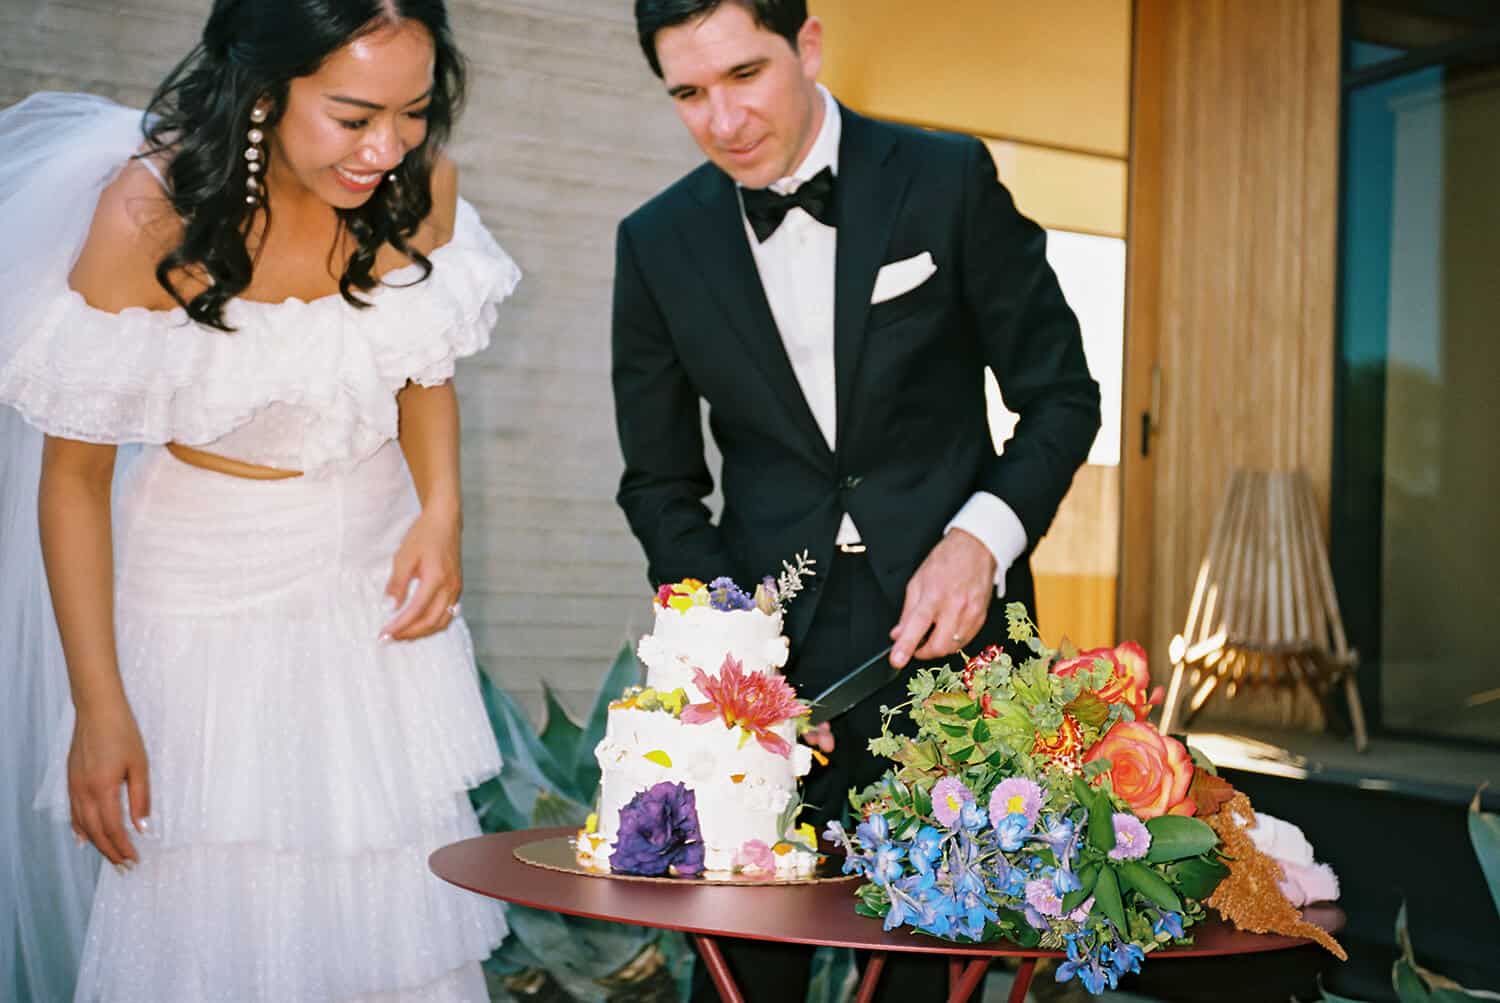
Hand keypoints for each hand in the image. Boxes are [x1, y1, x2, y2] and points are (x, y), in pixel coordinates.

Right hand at [68, 706, 148, 866]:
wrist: (97, 711)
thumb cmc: (123, 734)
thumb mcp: (140, 766)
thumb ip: (140, 798)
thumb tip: (142, 827)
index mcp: (103, 789)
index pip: (112, 829)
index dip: (123, 847)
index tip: (134, 860)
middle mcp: (84, 793)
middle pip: (96, 832)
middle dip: (110, 852)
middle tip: (124, 867)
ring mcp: (74, 788)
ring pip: (83, 826)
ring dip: (97, 844)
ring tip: (111, 858)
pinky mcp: (71, 782)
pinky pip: (74, 813)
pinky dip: (80, 829)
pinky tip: (85, 839)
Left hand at [381, 508, 462, 641]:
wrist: (445, 521)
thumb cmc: (424, 535)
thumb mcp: (404, 557)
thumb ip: (397, 584)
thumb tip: (389, 607)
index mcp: (436, 579)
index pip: (416, 612)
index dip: (399, 626)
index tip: (384, 634)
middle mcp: (450, 588)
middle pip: (431, 622)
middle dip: (409, 634)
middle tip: (389, 639)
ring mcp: (456, 589)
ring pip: (442, 622)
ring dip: (422, 632)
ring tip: (403, 635)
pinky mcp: (457, 588)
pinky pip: (448, 614)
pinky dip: (432, 624)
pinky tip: (419, 624)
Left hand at [888, 529, 997, 669]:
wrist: (976, 549)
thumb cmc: (945, 561)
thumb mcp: (917, 581)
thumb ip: (907, 612)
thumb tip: (897, 635)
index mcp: (934, 594)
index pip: (917, 626)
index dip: (906, 646)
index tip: (897, 661)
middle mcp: (954, 606)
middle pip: (938, 645)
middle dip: (923, 652)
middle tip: (916, 644)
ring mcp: (971, 613)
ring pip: (952, 647)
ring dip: (938, 647)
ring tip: (932, 632)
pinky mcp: (981, 617)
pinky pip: (965, 641)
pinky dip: (953, 641)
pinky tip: (947, 629)